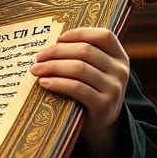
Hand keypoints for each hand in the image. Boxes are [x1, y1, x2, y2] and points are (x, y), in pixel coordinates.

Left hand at [30, 27, 129, 157]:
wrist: (102, 124)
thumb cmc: (91, 90)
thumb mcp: (94, 71)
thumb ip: (82, 57)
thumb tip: (48, 44)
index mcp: (119, 57)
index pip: (103, 36)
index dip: (79, 33)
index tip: (58, 38)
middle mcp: (120, 71)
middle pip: (85, 51)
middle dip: (57, 51)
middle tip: (38, 57)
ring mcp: (114, 88)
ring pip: (79, 68)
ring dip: (52, 66)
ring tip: (36, 69)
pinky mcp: (103, 105)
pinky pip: (76, 88)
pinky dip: (57, 83)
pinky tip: (44, 83)